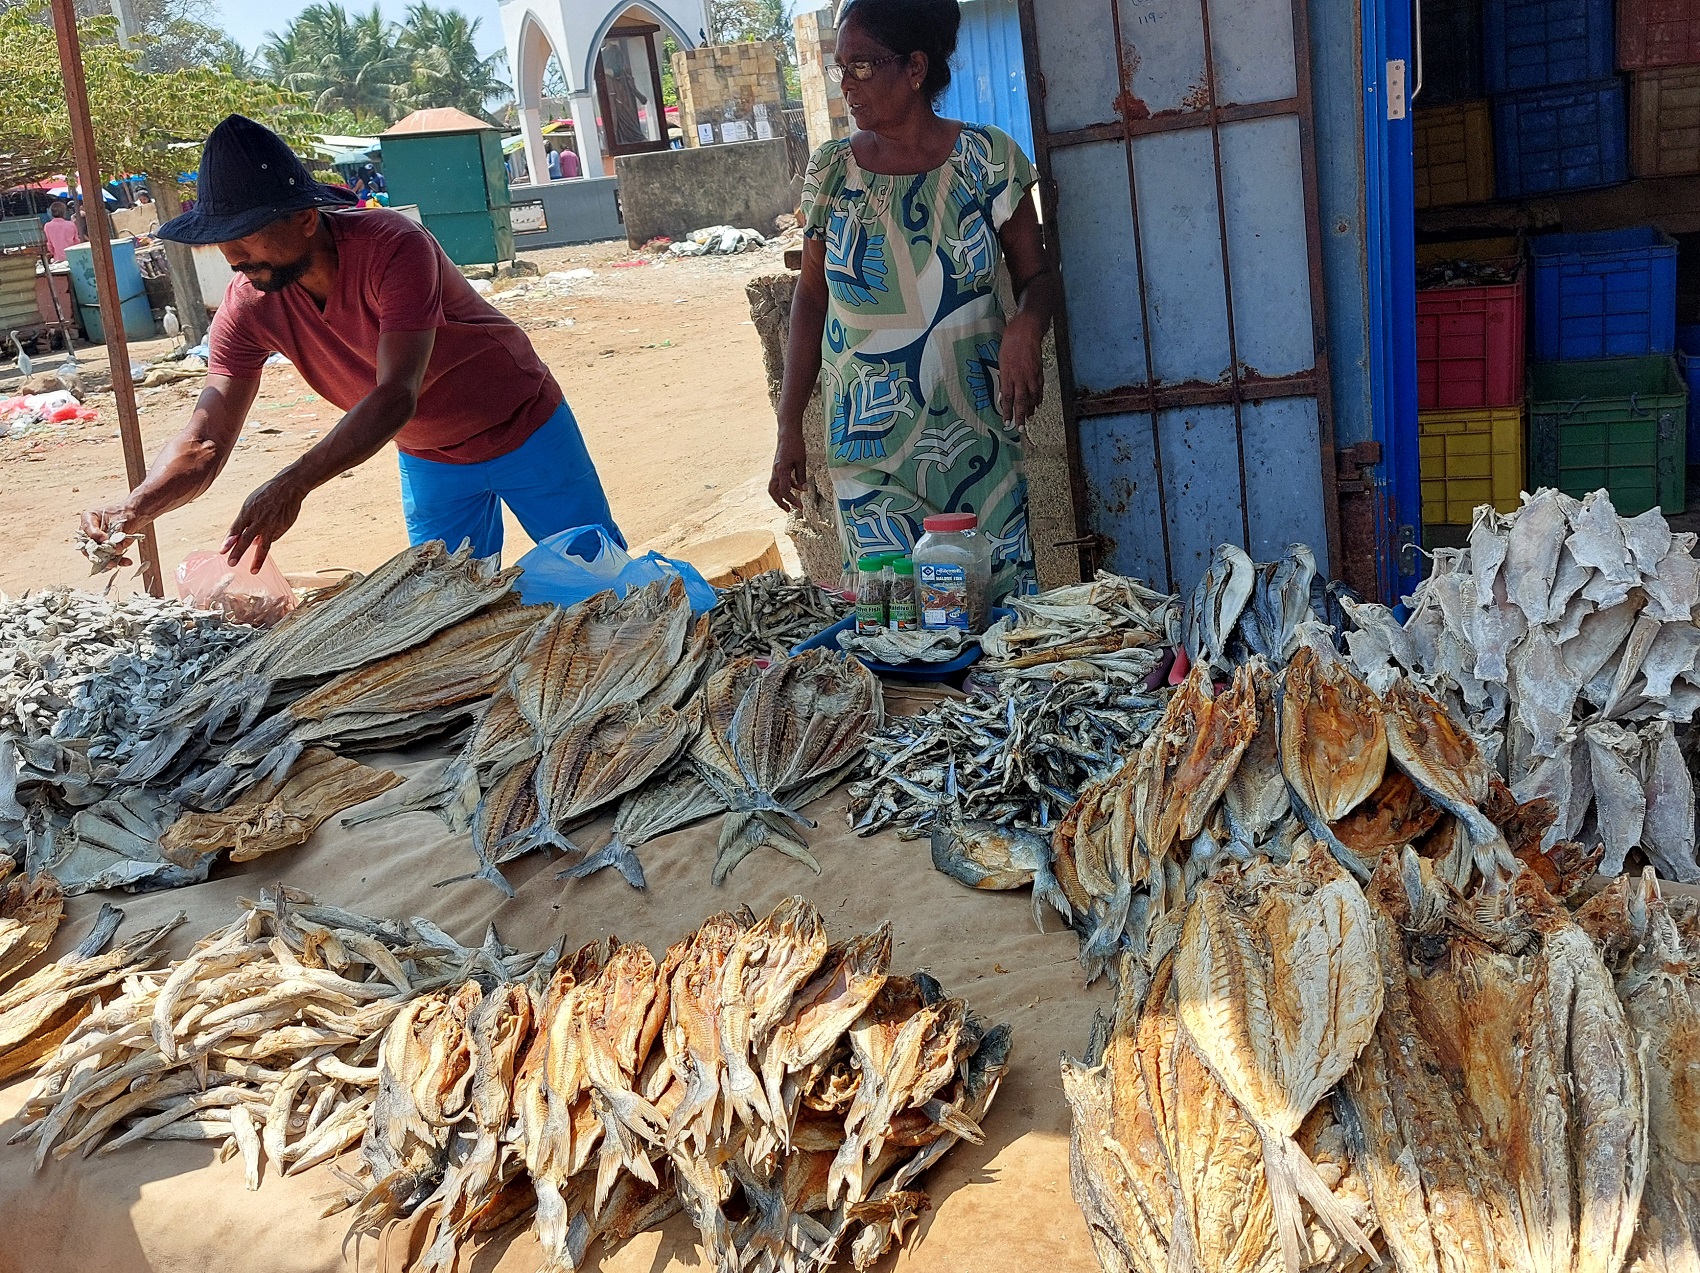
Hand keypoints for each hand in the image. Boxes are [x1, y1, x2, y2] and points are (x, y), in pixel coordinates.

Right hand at [80, 502, 145, 564]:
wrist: (133, 517)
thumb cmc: (124, 515)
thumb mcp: (121, 523)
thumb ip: (116, 536)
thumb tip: (115, 551)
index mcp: (89, 518)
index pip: (88, 528)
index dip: (96, 536)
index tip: (106, 540)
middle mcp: (88, 532)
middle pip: (87, 545)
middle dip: (98, 553)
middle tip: (108, 557)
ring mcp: (95, 542)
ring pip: (96, 555)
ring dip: (107, 561)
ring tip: (116, 563)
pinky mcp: (104, 550)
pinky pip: (107, 558)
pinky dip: (117, 561)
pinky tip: (127, 562)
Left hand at [223, 472, 306, 569]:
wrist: (289, 487)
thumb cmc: (267, 494)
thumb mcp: (251, 503)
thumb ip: (245, 520)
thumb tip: (241, 537)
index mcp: (248, 511)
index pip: (236, 529)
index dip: (229, 541)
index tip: (222, 551)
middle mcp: (259, 519)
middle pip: (246, 539)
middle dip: (238, 552)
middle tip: (231, 563)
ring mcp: (272, 525)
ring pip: (263, 545)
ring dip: (257, 559)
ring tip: (253, 570)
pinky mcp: (282, 527)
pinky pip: (273, 538)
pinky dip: (268, 541)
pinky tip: (268, 537)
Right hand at [769, 430, 808, 512]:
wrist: (787, 433)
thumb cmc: (795, 444)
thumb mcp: (801, 461)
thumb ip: (801, 476)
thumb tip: (804, 489)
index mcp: (781, 470)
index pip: (784, 490)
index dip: (791, 499)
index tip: (799, 506)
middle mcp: (776, 471)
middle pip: (774, 491)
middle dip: (780, 502)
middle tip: (789, 510)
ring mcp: (776, 470)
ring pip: (775, 487)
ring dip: (782, 496)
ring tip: (791, 504)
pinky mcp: (779, 468)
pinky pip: (780, 481)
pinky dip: (787, 486)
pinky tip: (797, 488)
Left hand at [998, 314, 1045, 432]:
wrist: (1026, 330)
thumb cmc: (1010, 342)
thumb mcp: (1001, 360)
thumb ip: (1002, 378)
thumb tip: (1001, 395)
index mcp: (1008, 375)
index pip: (1007, 398)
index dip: (1007, 412)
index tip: (1007, 423)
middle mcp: (1020, 377)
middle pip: (1021, 401)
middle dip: (1021, 416)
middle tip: (1021, 428)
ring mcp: (1031, 375)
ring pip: (1032, 396)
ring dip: (1031, 409)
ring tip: (1029, 418)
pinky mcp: (1039, 371)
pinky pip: (1039, 388)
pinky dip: (1039, 397)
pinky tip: (1038, 403)